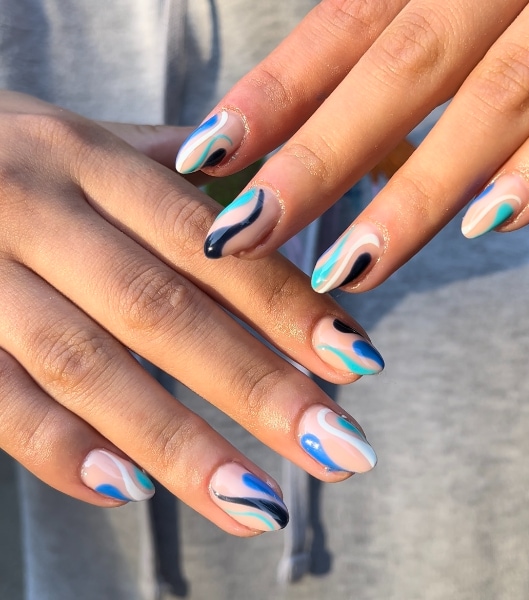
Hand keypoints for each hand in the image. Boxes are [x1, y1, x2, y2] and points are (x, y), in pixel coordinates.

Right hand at [0, 91, 381, 534]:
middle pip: (163, 309)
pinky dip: (62, 448)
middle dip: (257, 386)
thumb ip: (165, 171)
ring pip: (88, 365)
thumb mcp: (83, 142)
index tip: (356, 361)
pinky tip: (129, 493)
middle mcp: (37, 208)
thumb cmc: (6, 156)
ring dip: (179, 443)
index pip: (210, 242)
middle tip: (338, 447)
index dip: (286, 303)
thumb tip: (258, 196)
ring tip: (258, 504)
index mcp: (90, 159)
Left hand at [176, 0, 528, 291]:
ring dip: (414, 194)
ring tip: (347, 269)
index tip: (205, 157)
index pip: (341, 28)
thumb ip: (398, 32)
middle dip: (317, 161)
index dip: (271, 95)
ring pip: (491, 100)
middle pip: (397, 72)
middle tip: (245, 236)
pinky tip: (487, 224)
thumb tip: (311, 115)